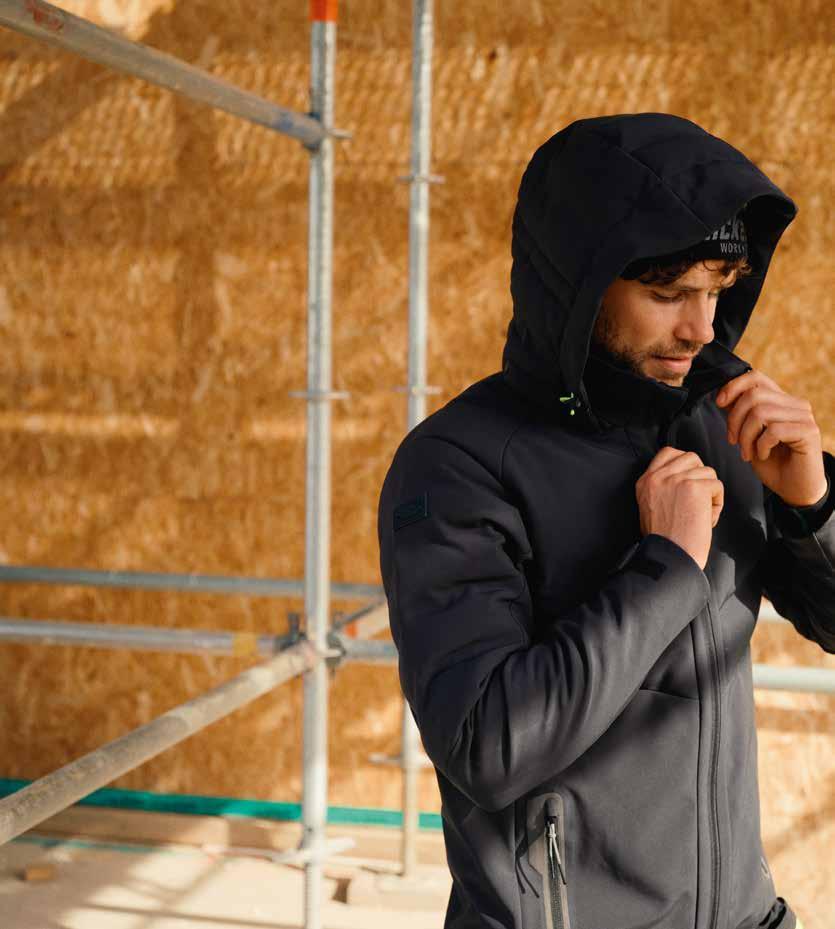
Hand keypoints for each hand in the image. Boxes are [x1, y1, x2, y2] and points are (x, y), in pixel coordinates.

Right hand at [636, 447, 723, 569]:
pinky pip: (717, 485)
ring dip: (710, 492)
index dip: (684, 463)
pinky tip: (707, 519)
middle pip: (691, 457)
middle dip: (700, 476)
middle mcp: (658, 477)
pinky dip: (717, 504)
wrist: (669, 556)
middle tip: (698, 499)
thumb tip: (685, 476)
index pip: (667, 452)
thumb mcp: (650, 506)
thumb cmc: (664, 540)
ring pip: (707, 472)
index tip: (688, 480)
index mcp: (645, 481)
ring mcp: (676, 480)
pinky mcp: (694, 487)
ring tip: (702, 513)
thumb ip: (662, 486)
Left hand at [716, 370, 826, 506]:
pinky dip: (761, 445)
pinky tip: (763, 455)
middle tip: (733, 441)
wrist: (794, 489)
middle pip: (753, 395)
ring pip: (760, 413)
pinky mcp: (809, 432)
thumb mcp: (749, 435)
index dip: (733, 386)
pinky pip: (773, 431)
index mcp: (781, 400)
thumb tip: (723, 396)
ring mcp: (804, 416)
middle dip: (734, 420)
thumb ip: (741, 414)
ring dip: (746, 437)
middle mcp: (795, 404)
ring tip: (747, 453)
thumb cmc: (772, 463)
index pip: (755, 378)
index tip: (719, 403)